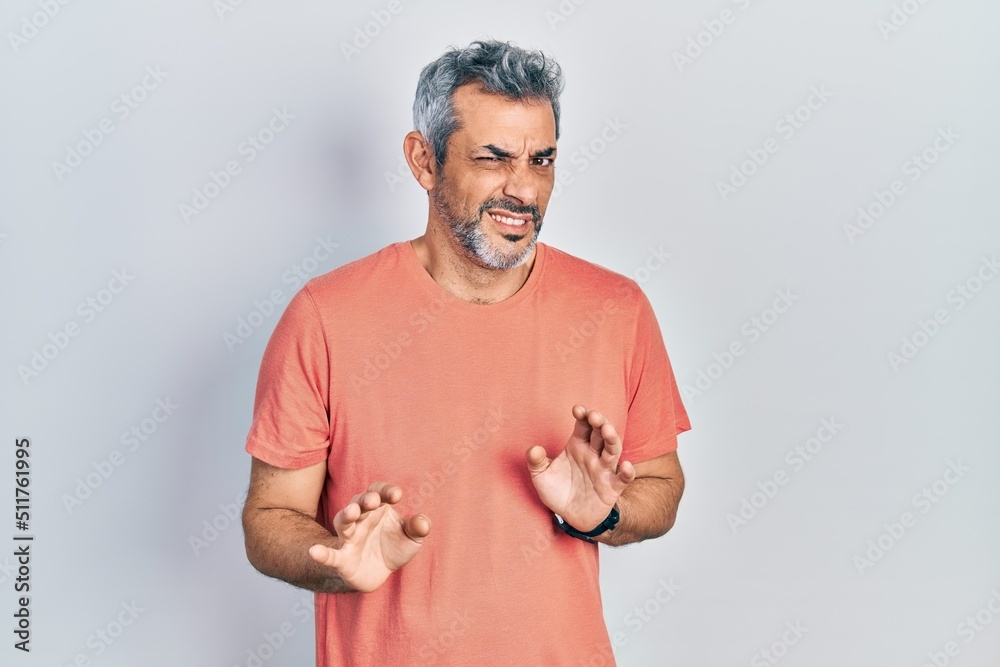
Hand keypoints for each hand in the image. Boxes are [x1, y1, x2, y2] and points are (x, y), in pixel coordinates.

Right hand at [307, 482, 429, 592]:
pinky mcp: (343, 559)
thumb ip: (417, 528)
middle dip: (366, 500)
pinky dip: (322, 553)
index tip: (397, 495)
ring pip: (343, 522)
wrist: (379, 573)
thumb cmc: (393, 547)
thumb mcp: (411, 538)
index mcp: (378, 509)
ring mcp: (350, 538)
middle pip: (359, 503)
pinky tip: (314, 551)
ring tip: (352, 512)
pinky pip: (331, 555)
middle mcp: (361, 519)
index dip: (386, 491)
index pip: (378, 492)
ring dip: (347, 516)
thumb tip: (423, 523)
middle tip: (373, 500)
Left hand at [526, 405, 634, 530]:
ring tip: (608, 430)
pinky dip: (627, 472)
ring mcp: (604, 470)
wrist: (570, 517)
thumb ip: (536, 461)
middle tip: (593, 416)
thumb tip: (534, 449)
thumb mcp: (541, 476)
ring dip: (612, 439)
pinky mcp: (612, 488)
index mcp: (577, 446)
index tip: (577, 409)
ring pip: (613, 450)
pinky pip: (623, 478)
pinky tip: (625, 465)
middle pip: (600, 433)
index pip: (583, 426)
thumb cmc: (557, 491)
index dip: (583, 416)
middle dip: (599, 422)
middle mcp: (593, 454)